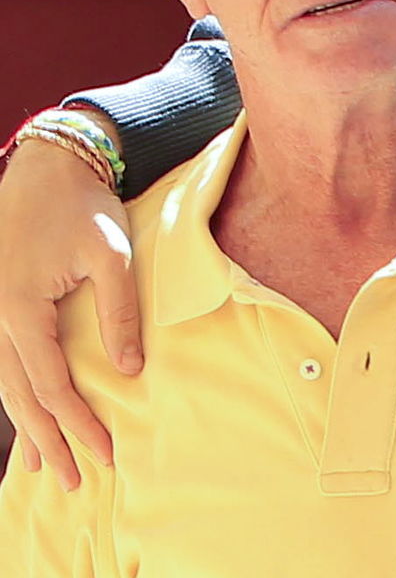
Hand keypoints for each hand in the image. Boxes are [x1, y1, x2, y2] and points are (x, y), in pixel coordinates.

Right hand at [0, 136, 139, 489]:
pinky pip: (6, 364)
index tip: (106, 453)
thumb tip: (129, 370)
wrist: (47, 168)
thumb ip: (119, 313)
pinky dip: (18, 395)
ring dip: (28, 426)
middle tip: (77, 481)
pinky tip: (28, 414)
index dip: (79, 424)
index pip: (53, 386)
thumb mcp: (112, 256)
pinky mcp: (2, 306)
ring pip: (7, 385)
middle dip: (50, 441)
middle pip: (22, 397)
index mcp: (21, 312)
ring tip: (44, 465)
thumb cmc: (83, 208)